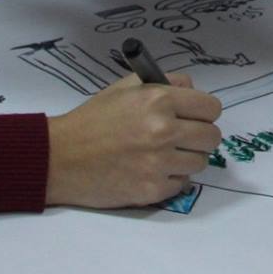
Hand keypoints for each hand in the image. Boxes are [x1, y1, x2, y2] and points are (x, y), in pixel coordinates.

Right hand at [44, 72, 221, 207]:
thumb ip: (165, 83)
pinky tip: (151, 171)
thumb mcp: (126, 87)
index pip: (211, 108)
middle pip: (212, 137)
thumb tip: (194, 91)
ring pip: (200, 162)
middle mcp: (164, 131)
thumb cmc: (92, 120)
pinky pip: (181, 184)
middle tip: (182, 137)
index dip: (204, 112)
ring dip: (186, 158)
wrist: (60, 157)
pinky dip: (171, 179)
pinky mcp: (152, 190)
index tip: (195, 117)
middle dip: (200, 136)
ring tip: (163, 155)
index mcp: (159, 100)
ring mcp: (159, 163)